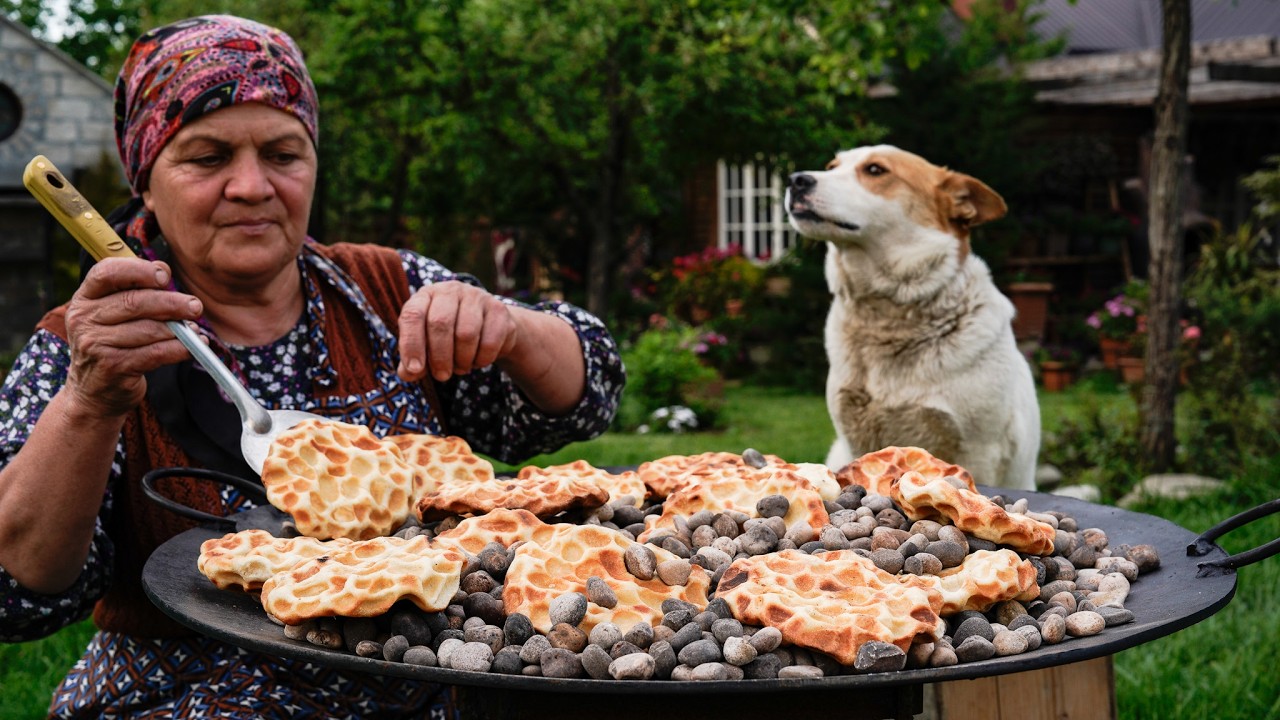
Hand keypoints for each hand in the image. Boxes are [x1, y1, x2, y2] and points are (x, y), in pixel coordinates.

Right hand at [62, 258, 202, 416]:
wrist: (94, 391)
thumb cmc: (112, 344)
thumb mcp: (111, 315)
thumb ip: (133, 292)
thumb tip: (166, 274)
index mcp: (84, 298)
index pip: (107, 272)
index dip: (139, 270)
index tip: (165, 276)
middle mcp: (84, 319)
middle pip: (135, 302)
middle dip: (172, 303)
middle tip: (195, 306)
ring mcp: (96, 344)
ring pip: (150, 329)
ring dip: (179, 329)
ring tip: (194, 330)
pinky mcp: (113, 367)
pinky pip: (156, 353)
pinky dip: (180, 349)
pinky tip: (193, 347)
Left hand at [397, 281, 518, 382]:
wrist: (489, 327)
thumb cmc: (448, 337)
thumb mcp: (426, 347)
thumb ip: (413, 363)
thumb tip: (408, 374)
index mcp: (425, 296)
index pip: (412, 315)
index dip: (411, 344)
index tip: (415, 369)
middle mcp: (450, 290)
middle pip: (440, 324)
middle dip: (439, 357)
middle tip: (442, 376)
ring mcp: (476, 297)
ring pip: (466, 334)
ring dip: (462, 360)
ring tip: (460, 367)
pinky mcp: (498, 309)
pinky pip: (490, 341)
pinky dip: (482, 359)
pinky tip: (478, 360)